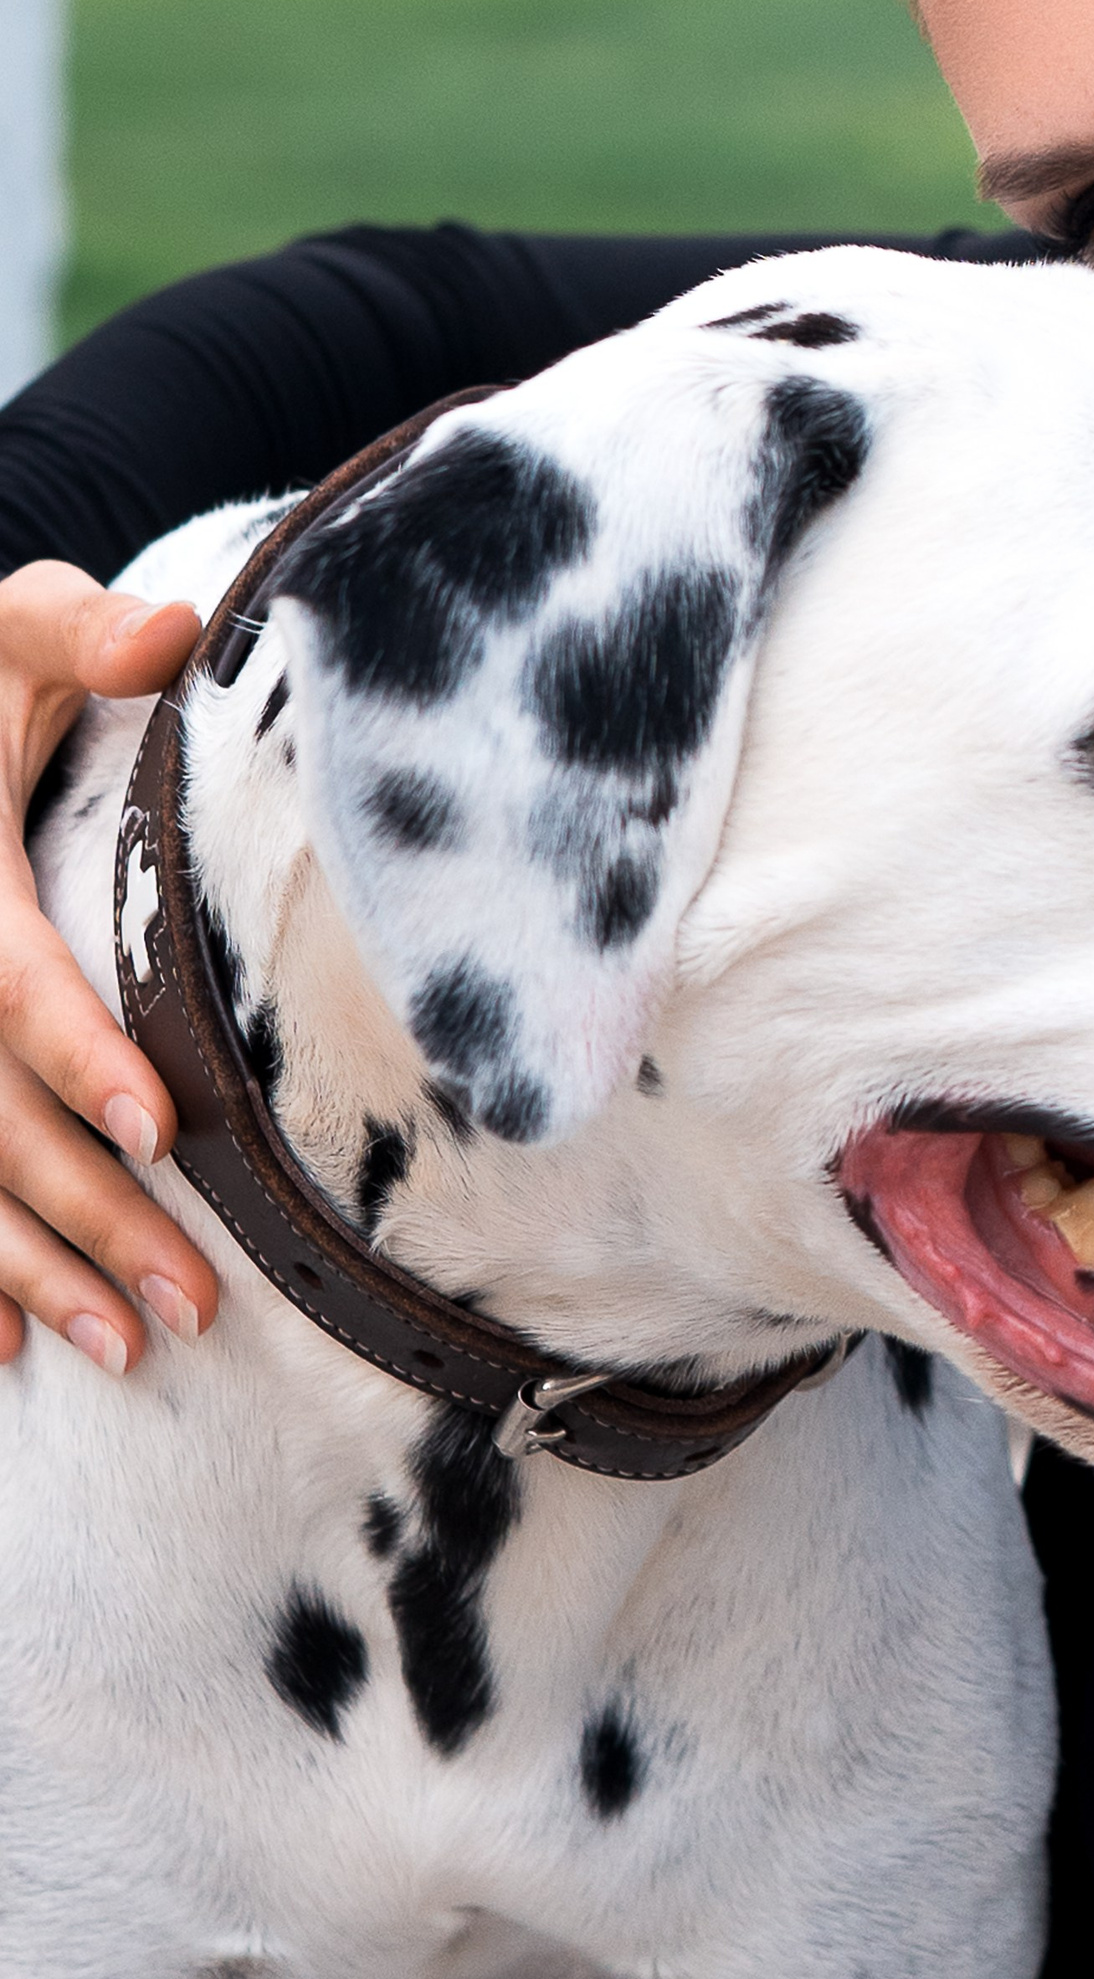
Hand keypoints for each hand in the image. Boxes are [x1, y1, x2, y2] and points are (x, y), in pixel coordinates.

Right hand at [0, 565, 221, 1369]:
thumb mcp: (8, 628)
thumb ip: (81, 629)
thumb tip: (173, 634)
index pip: (3, 981)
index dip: (78, 1053)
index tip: (166, 1128)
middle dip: (80, 1210)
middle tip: (190, 1304)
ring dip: (20, 1269)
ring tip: (129, 1349)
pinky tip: (2, 1350)